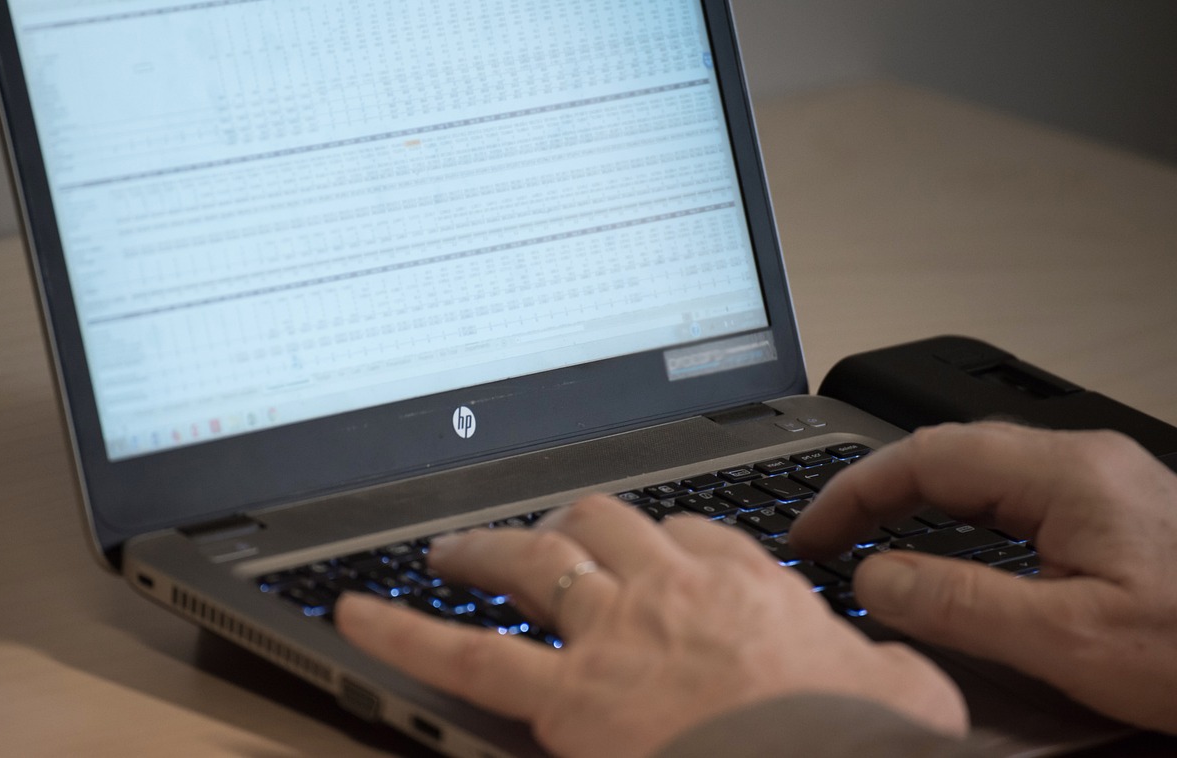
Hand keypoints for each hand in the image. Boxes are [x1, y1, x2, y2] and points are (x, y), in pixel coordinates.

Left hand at [336, 493, 965, 757]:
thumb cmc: (862, 740)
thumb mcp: (904, 689)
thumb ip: (884, 662)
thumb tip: (892, 668)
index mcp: (747, 584)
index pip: (691, 533)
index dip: (661, 540)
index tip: (650, 554)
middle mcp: (671, 590)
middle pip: (603, 522)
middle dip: (565, 521)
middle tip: (538, 535)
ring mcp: (613, 634)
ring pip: (534, 561)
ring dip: (485, 549)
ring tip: (449, 549)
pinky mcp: (569, 696)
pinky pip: (467, 654)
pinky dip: (402, 634)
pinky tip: (353, 615)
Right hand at [791, 421, 1176, 734]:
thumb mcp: (1071, 640)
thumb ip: (961, 602)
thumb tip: (874, 576)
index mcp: (1065, 474)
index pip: (924, 458)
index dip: (853, 493)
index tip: (812, 535)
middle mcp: (1079, 460)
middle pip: (942, 450)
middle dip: (871, 489)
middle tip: (823, 537)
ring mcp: (1096, 479)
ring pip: (973, 466)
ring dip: (908, 496)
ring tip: (861, 536)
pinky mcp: (1107, 506)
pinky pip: (1006, 489)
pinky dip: (951, 510)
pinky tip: (937, 540)